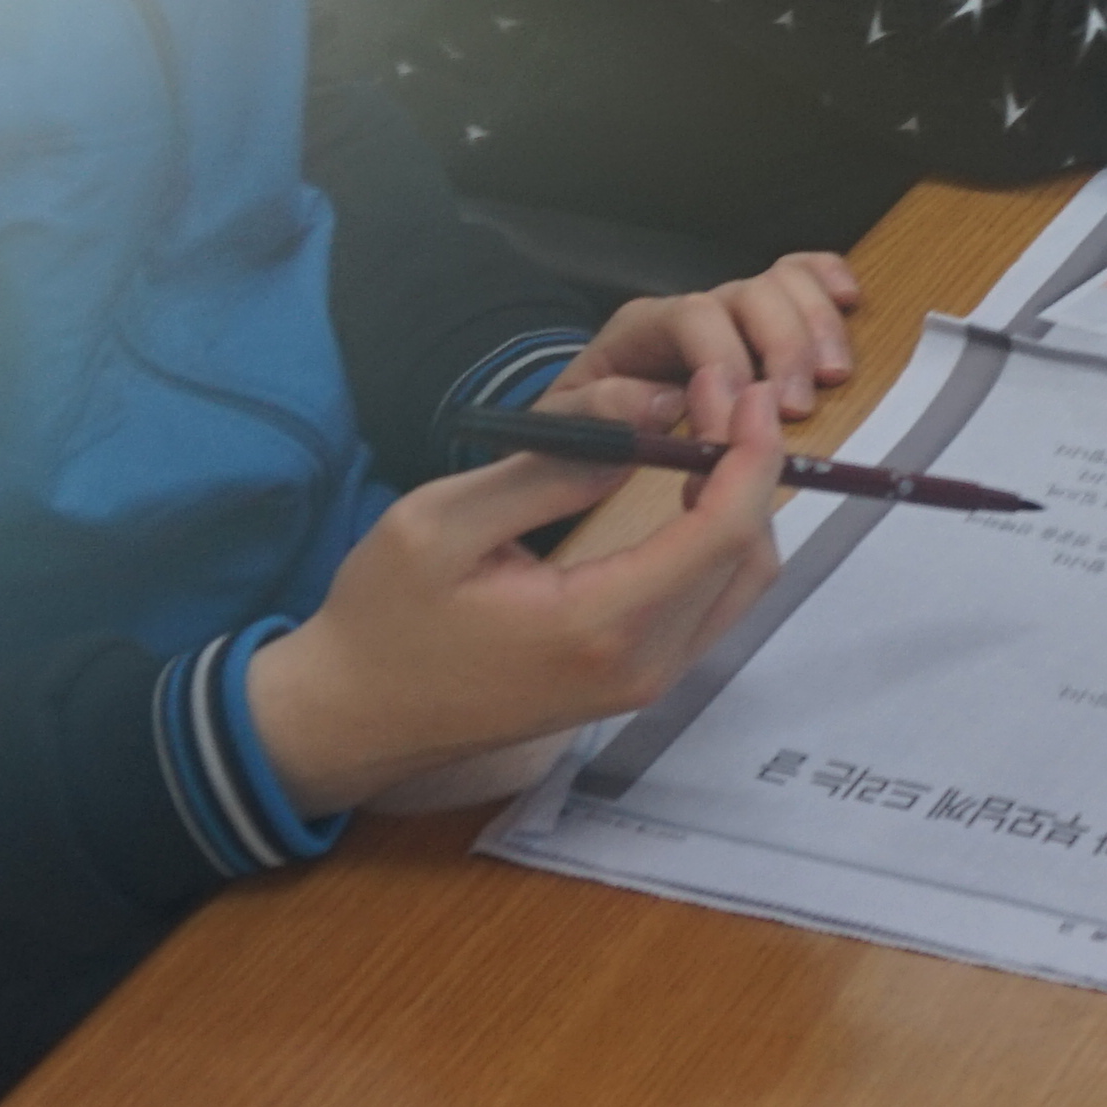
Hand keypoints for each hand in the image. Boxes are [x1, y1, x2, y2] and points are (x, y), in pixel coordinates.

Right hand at [244, 426, 791, 817]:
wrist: (354, 714)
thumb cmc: (383, 616)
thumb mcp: (442, 522)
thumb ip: (551, 472)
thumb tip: (643, 427)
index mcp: (599, 624)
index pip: (722, 531)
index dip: (749, 453)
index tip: (744, 391)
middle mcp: (641, 666)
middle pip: (748, 557)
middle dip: (753, 471)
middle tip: (722, 404)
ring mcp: (643, 684)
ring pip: (741, 586)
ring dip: (742, 509)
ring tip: (706, 440)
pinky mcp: (633, 685)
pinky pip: (712, 608)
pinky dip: (718, 546)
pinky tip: (686, 496)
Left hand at [553, 251, 860, 441]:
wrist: (586, 433)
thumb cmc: (580, 433)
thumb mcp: (566, 431)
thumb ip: (601, 412)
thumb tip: (664, 400)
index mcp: (643, 327)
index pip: (695, 317)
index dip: (725, 360)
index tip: (736, 419)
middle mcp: (693, 308)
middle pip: (751, 294)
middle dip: (784, 348)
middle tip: (797, 408)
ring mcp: (730, 310)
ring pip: (784, 283)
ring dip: (817, 328)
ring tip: (832, 379)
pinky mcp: (760, 324)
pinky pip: (801, 278)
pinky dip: (828, 283)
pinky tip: (851, 302)